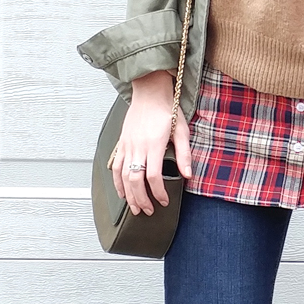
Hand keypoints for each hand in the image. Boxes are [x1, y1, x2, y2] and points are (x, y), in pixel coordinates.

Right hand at [111, 71, 192, 216]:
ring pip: (123, 176)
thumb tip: (188, 174)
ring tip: (135, 208)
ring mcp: (127, 145)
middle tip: (148, 211)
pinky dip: (117, 182)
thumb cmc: (167, 108)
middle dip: (141, 200)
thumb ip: (184, 153)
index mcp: (154, 144)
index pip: (153, 176)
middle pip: (135, 180)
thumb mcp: (181, 129)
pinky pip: (115, 166)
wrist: (149, 91)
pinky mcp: (122, 143)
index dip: (158, 192)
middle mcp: (138, 146)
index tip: (164, 201)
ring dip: (128, 195)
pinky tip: (122, 191)